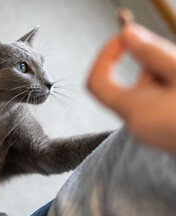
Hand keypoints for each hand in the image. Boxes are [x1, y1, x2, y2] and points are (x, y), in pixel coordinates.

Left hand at [87, 23, 175, 150]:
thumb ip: (151, 54)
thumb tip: (127, 36)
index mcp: (133, 111)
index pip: (96, 82)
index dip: (106, 56)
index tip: (124, 40)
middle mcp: (137, 124)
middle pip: (128, 83)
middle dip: (149, 63)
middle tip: (173, 57)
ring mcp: (151, 130)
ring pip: (148, 91)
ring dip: (165, 74)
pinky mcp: (164, 131)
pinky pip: (159, 103)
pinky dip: (170, 87)